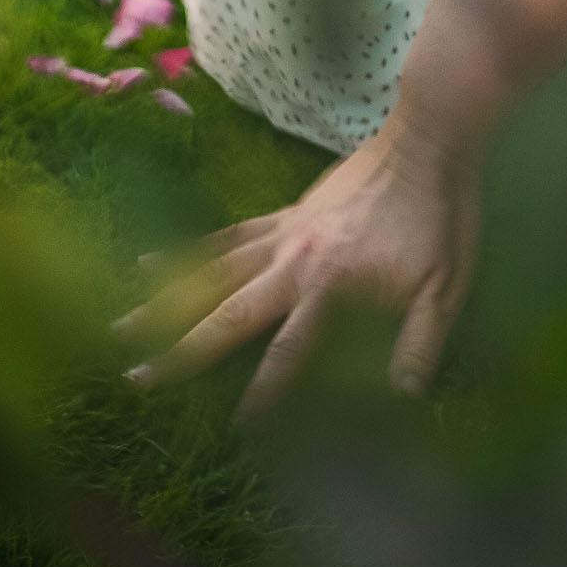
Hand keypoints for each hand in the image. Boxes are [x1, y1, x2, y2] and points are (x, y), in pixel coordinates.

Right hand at [114, 124, 481, 416]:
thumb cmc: (441, 214)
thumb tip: (404, 401)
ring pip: (211, 273)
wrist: (429, 136)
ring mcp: (284, 232)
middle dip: (181, 352)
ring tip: (120, 325)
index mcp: (331, 284)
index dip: (264, 395)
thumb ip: (421, 344)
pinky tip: (152, 259)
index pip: (288, 353)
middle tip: (135, 379)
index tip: (235, 431)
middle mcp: (295, 260)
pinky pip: (228, 236)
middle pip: (227, 314)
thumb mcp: (446, 285)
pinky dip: (190, 251)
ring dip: (165, 300)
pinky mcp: (286, 211)